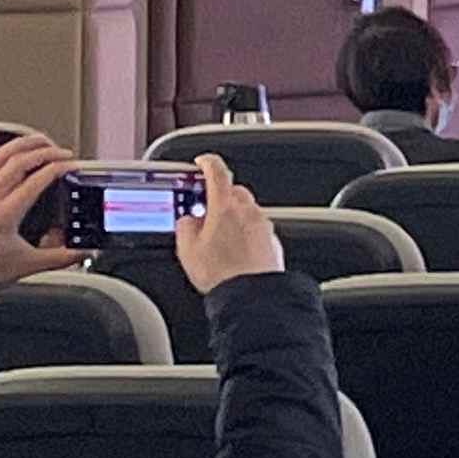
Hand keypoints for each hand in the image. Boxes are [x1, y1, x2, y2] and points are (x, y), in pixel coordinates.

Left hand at [0, 134, 79, 290]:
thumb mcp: (24, 266)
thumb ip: (59, 258)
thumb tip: (83, 252)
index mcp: (4, 215)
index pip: (36, 180)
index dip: (58, 167)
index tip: (72, 165)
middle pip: (17, 160)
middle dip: (45, 150)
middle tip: (62, 152)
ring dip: (21, 144)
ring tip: (39, 141)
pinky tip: (9, 154)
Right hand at [177, 154, 283, 291]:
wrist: (252, 294)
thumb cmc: (222, 273)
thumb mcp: (187, 249)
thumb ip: (185, 226)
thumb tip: (188, 220)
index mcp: (226, 206)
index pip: (218, 172)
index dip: (207, 163)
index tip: (202, 162)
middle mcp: (249, 211)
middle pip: (234, 191)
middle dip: (219, 196)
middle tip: (203, 209)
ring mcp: (264, 225)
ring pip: (246, 210)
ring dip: (232, 215)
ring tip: (217, 236)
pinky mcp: (272, 240)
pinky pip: (256, 227)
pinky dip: (245, 231)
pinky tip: (234, 248)